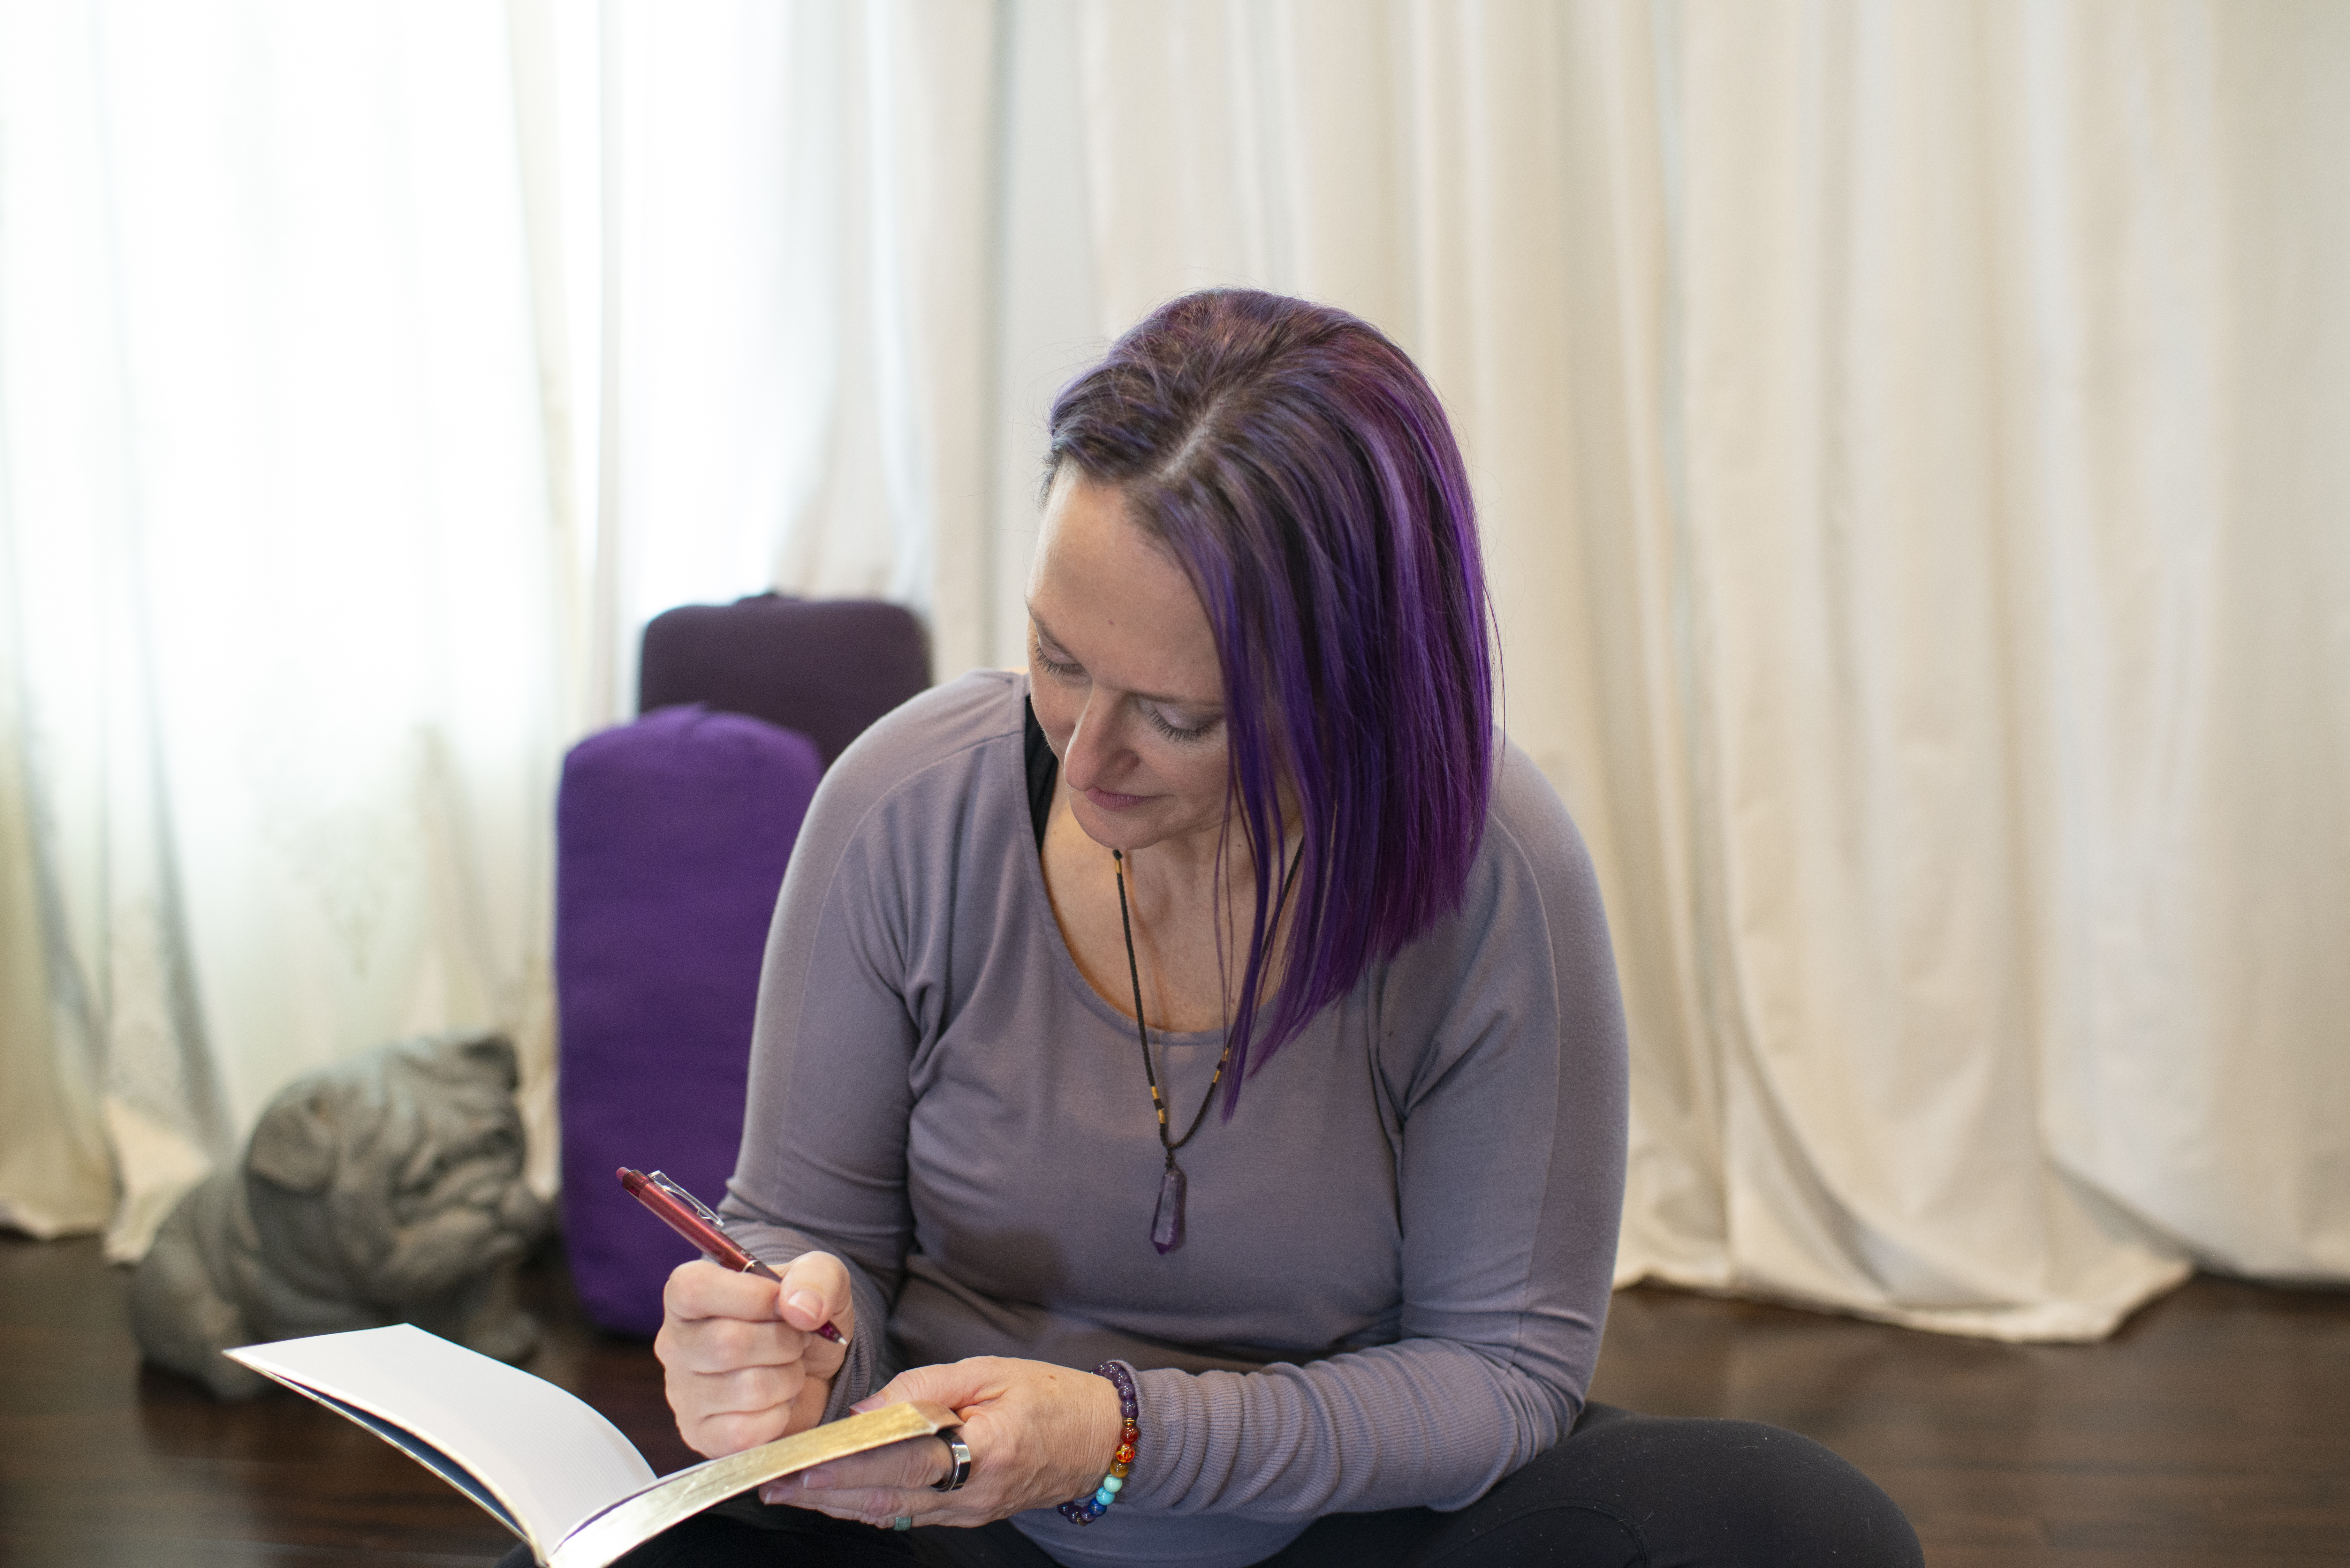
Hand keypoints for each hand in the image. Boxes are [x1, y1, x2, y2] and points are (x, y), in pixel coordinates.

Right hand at [654, 1254, 853, 1457]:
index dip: (754, 1296)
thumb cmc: (803, 1318)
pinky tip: (777, 1401)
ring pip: (748, 1389)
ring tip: (788, 1369)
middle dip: (785, 1342)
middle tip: (796, 1341)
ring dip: (788, 1379)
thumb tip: (800, 1309)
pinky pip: (746, 1432)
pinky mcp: (701, 1436)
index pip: (697, 1289)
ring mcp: (682, 1395)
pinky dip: (779, 1416)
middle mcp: (674, 1344)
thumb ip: (816, 1276)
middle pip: (729, 1344)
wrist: (815, 1370)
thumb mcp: (821, 1276)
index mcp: (687, 1295)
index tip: (784, 1304)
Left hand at [761, 1357, 1123, 1528]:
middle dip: (824, 1492)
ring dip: (837, 1503)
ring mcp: (970, 1511)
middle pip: (885, 1495)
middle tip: (774, 1484)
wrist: (1101, 1440)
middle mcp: (974, 1492)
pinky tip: (839, 1498)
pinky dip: (868, 1506)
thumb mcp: (991, 1371)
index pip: (905, 1459)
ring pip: (890, 1511)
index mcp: (986, 1448)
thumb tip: (868, 1409)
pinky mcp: (968, 1516)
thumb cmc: (1051, 1396)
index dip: (851, 1462)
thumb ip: (926, 1386)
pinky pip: (908, 1513)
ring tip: (792, 1492)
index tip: (805, 1460)